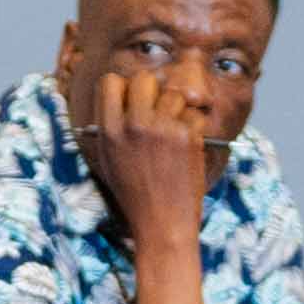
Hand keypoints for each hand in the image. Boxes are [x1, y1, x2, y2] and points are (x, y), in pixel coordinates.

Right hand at [77, 59, 226, 235]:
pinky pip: (194, 113)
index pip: (110, 82)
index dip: (124, 88)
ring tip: (174, 133)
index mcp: (109, 131)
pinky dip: (195, 126)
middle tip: (158, 112)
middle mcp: (133, 126)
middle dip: (153, 91)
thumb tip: (123, 97)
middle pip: (143, 79)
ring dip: (177, 109)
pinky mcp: (187, 136)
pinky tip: (188, 147)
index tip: (133, 102)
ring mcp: (162, 129)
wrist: (163, 224)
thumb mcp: (110, 161)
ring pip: (174, 93)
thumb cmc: (136, 196)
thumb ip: (112, 127)